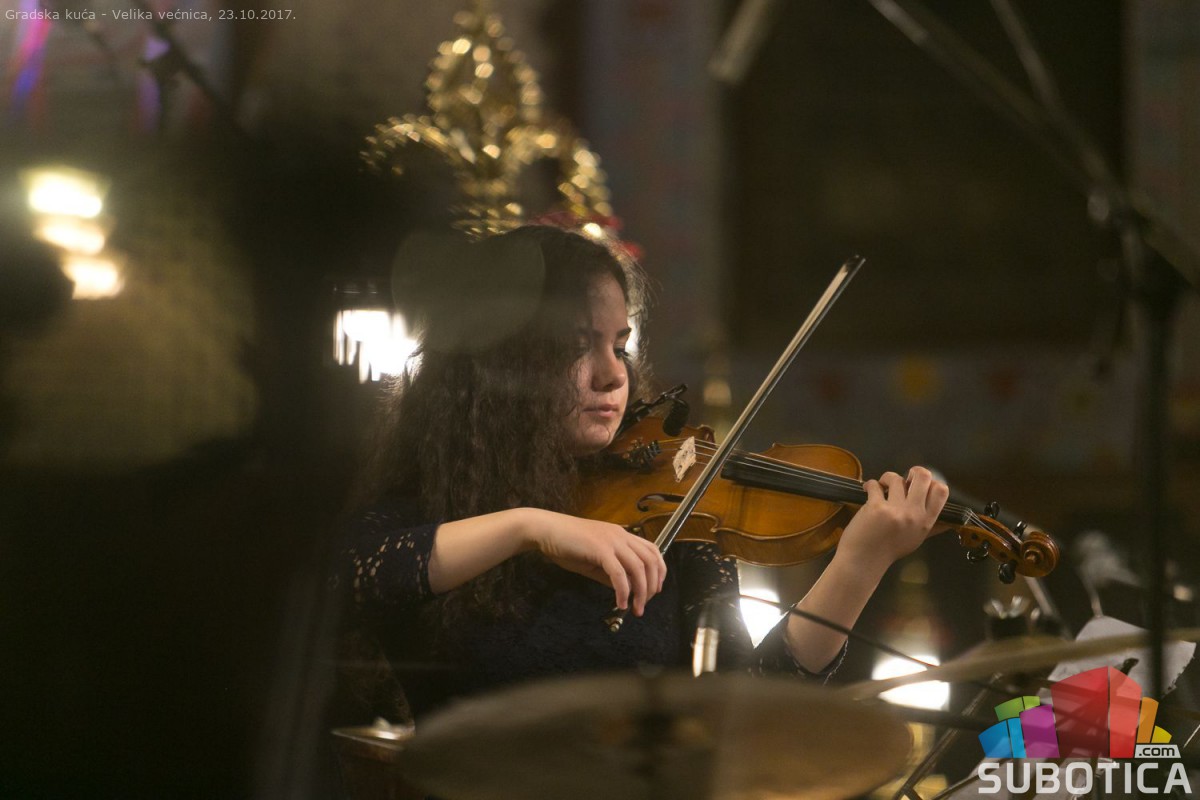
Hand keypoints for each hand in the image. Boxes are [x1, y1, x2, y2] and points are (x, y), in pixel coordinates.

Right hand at [525, 510, 666, 615]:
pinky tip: (620, 603)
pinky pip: (618, 574)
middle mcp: (621, 536)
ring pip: (638, 568)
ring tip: (636, 608)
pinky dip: (623, 591)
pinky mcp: (600, 549)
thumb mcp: (594, 559)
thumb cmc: (566, 543)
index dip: (659, 570)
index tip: (655, 589)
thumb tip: (625, 589)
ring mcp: (611, 541)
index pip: (652, 550)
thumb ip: (610, 572)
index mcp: (621, 535)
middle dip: (652, 585)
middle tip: (645, 603)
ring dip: (640, 592)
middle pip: (650, 561)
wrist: (546, 530)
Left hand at [835, 467, 948, 575]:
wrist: (864, 560)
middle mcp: (914, 514)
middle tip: (904, 479)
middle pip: (923, 476)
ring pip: (896, 478)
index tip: (920, 485)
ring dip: (886, 479)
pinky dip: (870, 485)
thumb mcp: (916, 539)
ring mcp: (895, 510)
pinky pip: (875, 484)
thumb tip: (949, 522)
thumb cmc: (889, 550)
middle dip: (913, 472)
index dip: (932, 482)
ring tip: (882, 486)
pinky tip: (868, 491)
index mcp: (926, 521)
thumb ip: (931, 528)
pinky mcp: (876, 507)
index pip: (941, 492)